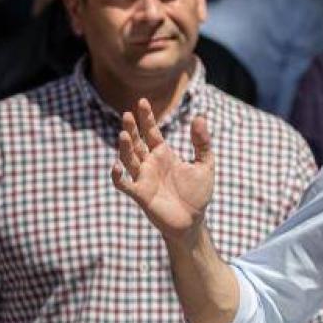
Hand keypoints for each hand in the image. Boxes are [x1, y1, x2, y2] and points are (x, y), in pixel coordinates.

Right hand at [111, 98, 213, 241]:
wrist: (193, 221)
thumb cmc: (197, 193)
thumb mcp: (205, 164)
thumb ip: (202, 142)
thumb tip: (199, 116)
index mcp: (164, 154)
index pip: (151, 132)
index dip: (147, 117)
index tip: (142, 101)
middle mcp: (150, 164)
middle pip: (136, 142)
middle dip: (132, 129)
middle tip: (128, 114)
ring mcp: (144, 178)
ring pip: (128, 159)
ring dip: (124, 147)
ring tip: (123, 134)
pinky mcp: (140, 194)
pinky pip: (124, 184)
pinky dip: (118, 176)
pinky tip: (117, 166)